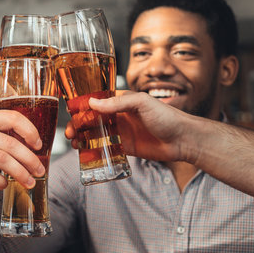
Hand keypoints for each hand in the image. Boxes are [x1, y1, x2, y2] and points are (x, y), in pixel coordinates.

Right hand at [0, 109, 45, 199]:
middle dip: (30, 159)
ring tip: (29, 182)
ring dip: (20, 173)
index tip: (39, 145)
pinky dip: (1, 182)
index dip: (30, 131)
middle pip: (10, 144)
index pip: (12, 117)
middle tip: (40, 171)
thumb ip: (2, 139)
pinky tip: (4, 185)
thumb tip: (35, 150)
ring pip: (2, 160)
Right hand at [65, 91, 190, 162]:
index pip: (97, 101)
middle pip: (92, 118)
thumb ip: (118, 103)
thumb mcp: (142, 103)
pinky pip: (105, 147)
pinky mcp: (126, 147)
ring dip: (82, 136)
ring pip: (96, 133)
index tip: (70, 112)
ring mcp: (121, 131)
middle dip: (78, 124)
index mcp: (121, 101)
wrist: (183, 139)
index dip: (82, 106)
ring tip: (74, 143)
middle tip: (70, 132)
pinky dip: (93, 149)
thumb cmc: (167, 117)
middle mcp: (119, 115)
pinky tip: (84, 151)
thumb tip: (93, 103)